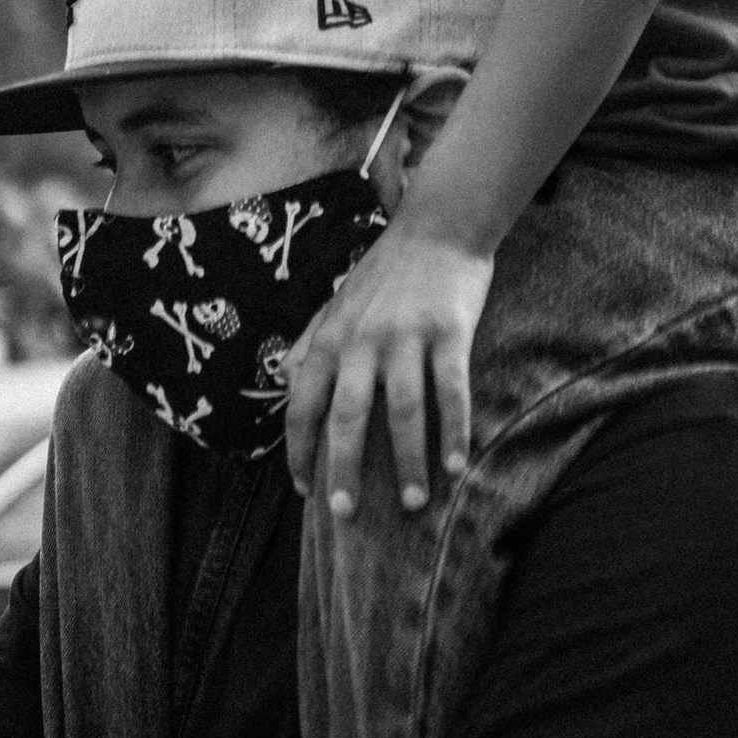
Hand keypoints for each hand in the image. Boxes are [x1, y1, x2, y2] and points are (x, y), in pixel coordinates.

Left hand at [284, 221, 494, 515]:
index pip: (303, 402)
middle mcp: (363, 340)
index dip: (298, 448)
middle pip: (348, 414)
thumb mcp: (337, 301)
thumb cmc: (387, 269)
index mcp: (330, 337)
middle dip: (343, 467)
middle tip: (344, 513)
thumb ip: (310, 340)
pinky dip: (453, 431)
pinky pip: (451, 391)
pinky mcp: (449, 332)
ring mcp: (406, 336)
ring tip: (412, 504)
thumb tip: (281, 377)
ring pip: (402, 410)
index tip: (302, 487)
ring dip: (407, 461)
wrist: (439, 224)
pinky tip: (456, 466)